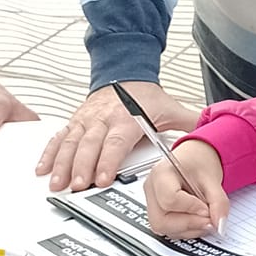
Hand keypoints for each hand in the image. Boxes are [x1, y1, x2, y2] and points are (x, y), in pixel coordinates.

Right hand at [37, 81, 200, 191]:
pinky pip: (60, 137)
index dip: (108, 160)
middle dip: (82, 167)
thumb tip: (212, 131)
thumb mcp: (170, 108)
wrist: (125, 69)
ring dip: (62, 163)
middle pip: (90, 145)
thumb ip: (189, 123)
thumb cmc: (145, 94)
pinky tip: (43, 169)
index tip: (102, 178)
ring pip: (71, 142)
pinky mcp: (75, 121)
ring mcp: (86, 119)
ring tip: (56, 183)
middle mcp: (103, 118)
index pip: (116, 142)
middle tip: (76, 186)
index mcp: (127, 117)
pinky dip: (49, 153)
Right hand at [143, 140, 228, 239]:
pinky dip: (186, 229)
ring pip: (163, 228)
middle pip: (161, 220)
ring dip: (189, 229)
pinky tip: (197, 219)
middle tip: (208, 219)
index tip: (206, 208)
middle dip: (189, 224)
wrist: (195, 160)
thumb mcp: (213, 179)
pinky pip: (168, 230)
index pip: (170, 199)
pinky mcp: (156, 213)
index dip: (191, 208)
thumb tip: (219, 224)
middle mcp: (151, 188)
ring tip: (205, 218)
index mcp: (162, 173)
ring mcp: (151, 202)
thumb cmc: (199, 164)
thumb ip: (218, 202)